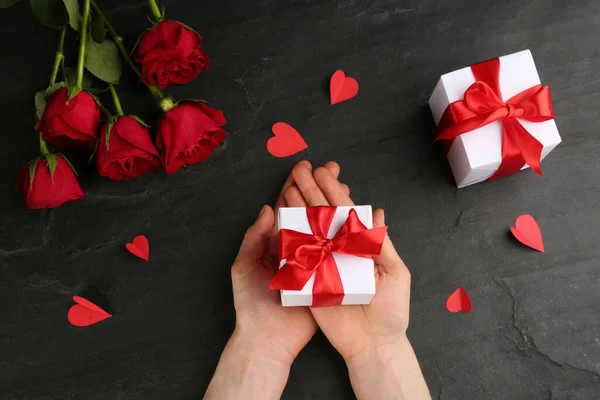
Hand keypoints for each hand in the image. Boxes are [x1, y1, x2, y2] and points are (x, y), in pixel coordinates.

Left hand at [230, 160, 348, 360]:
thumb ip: (255, 237)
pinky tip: (357, 221)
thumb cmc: (251, 302)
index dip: (296, 186)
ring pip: (326, 228)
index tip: (307, 166)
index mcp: (275, 242)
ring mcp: (313, 260)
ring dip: (336, 207)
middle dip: (321, 189)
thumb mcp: (244, 265)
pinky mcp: (326, 275)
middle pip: (310, 212)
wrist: (267, 337)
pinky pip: (338, 252)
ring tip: (347, 187)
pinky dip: (347, 236)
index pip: (287, 207)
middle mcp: (296, 247)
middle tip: (334, 169)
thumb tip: (268, 208)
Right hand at [283, 161, 410, 359]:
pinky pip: (298, 257)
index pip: (345, 213)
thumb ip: (383, 244)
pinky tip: (281, 218)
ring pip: (309, 231)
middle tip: (300, 169)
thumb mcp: (395, 272)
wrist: (373, 344)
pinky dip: (290, 238)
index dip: (333, 192)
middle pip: (323, 216)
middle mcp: (340, 250)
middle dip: (312, 192)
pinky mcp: (310, 281)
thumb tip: (378, 213)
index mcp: (360, 245)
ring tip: (289, 186)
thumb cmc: (390, 310)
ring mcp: (323, 264)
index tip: (322, 171)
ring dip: (299, 208)